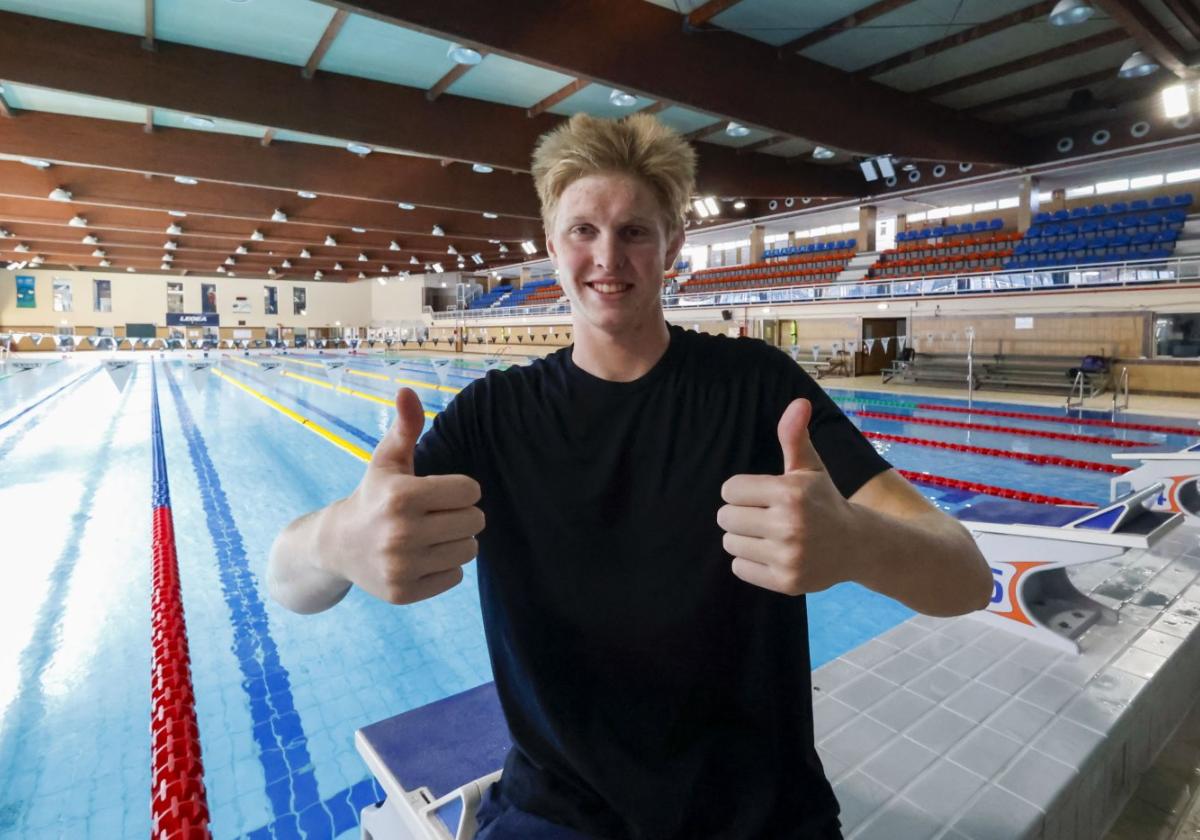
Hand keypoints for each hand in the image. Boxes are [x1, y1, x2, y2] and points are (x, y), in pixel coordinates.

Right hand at [324, 388, 483, 603]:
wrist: (336, 546)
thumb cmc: (373, 496)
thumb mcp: (387, 460)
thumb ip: (405, 427)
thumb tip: (407, 390)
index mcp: (402, 497)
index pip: (470, 491)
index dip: (460, 489)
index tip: (440, 493)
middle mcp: (401, 533)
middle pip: (475, 522)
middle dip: (462, 515)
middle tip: (438, 515)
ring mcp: (401, 567)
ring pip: (469, 550)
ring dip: (458, 541)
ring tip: (432, 536)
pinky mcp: (404, 593)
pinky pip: (455, 577)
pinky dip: (445, 567)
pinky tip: (421, 558)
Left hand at [717, 398, 853, 595]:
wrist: (856, 545)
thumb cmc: (823, 501)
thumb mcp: (810, 468)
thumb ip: (795, 437)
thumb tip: (799, 403)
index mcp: (790, 492)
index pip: (730, 489)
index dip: (742, 491)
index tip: (763, 496)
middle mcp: (789, 524)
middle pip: (725, 517)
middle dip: (740, 515)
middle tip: (764, 516)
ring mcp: (788, 556)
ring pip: (730, 542)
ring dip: (743, 538)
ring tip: (769, 535)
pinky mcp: (786, 581)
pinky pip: (739, 567)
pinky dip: (750, 561)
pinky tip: (773, 554)